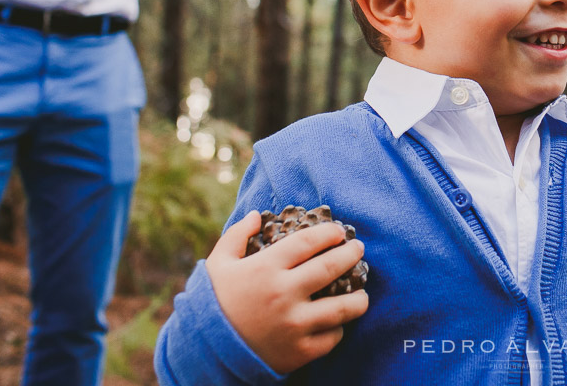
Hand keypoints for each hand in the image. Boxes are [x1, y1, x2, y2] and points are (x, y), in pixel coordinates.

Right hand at [206, 210, 369, 373]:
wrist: (204, 352)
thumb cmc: (214, 303)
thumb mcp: (218, 264)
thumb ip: (236, 235)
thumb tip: (256, 214)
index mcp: (265, 269)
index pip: (308, 242)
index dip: (329, 233)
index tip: (338, 231)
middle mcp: (283, 294)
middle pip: (331, 268)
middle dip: (351, 255)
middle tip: (358, 250)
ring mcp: (293, 324)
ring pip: (342, 308)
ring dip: (359, 298)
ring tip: (362, 293)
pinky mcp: (298, 351)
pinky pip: (331, 338)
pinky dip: (338, 330)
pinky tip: (338, 323)